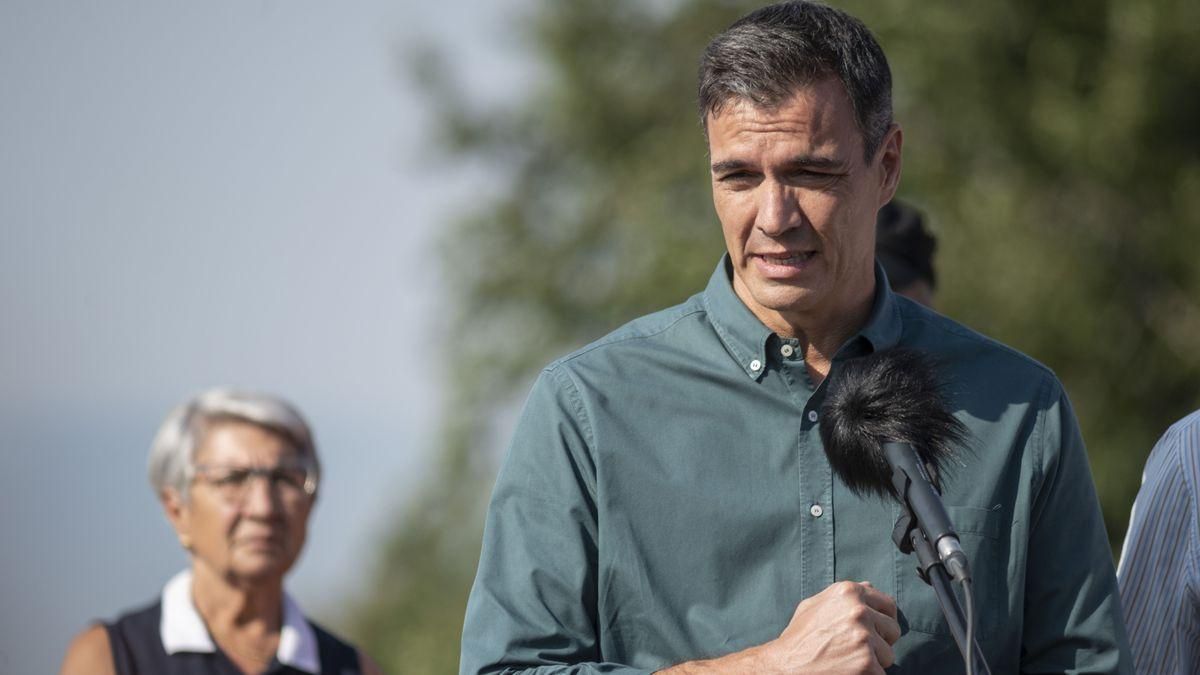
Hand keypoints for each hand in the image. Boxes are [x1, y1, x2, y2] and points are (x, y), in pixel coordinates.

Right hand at [760, 581, 899, 673]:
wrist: (785, 666)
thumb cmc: (799, 638)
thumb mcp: (815, 605)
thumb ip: (843, 596)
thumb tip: (868, 586)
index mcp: (848, 592)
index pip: (888, 605)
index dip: (883, 620)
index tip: (877, 631)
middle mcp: (859, 611)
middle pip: (892, 629)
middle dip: (880, 642)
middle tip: (858, 650)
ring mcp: (864, 637)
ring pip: (888, 654)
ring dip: (874, 662)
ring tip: (848, 661)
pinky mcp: (867, 663)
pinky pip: (881, 673)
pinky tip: (848, 672)